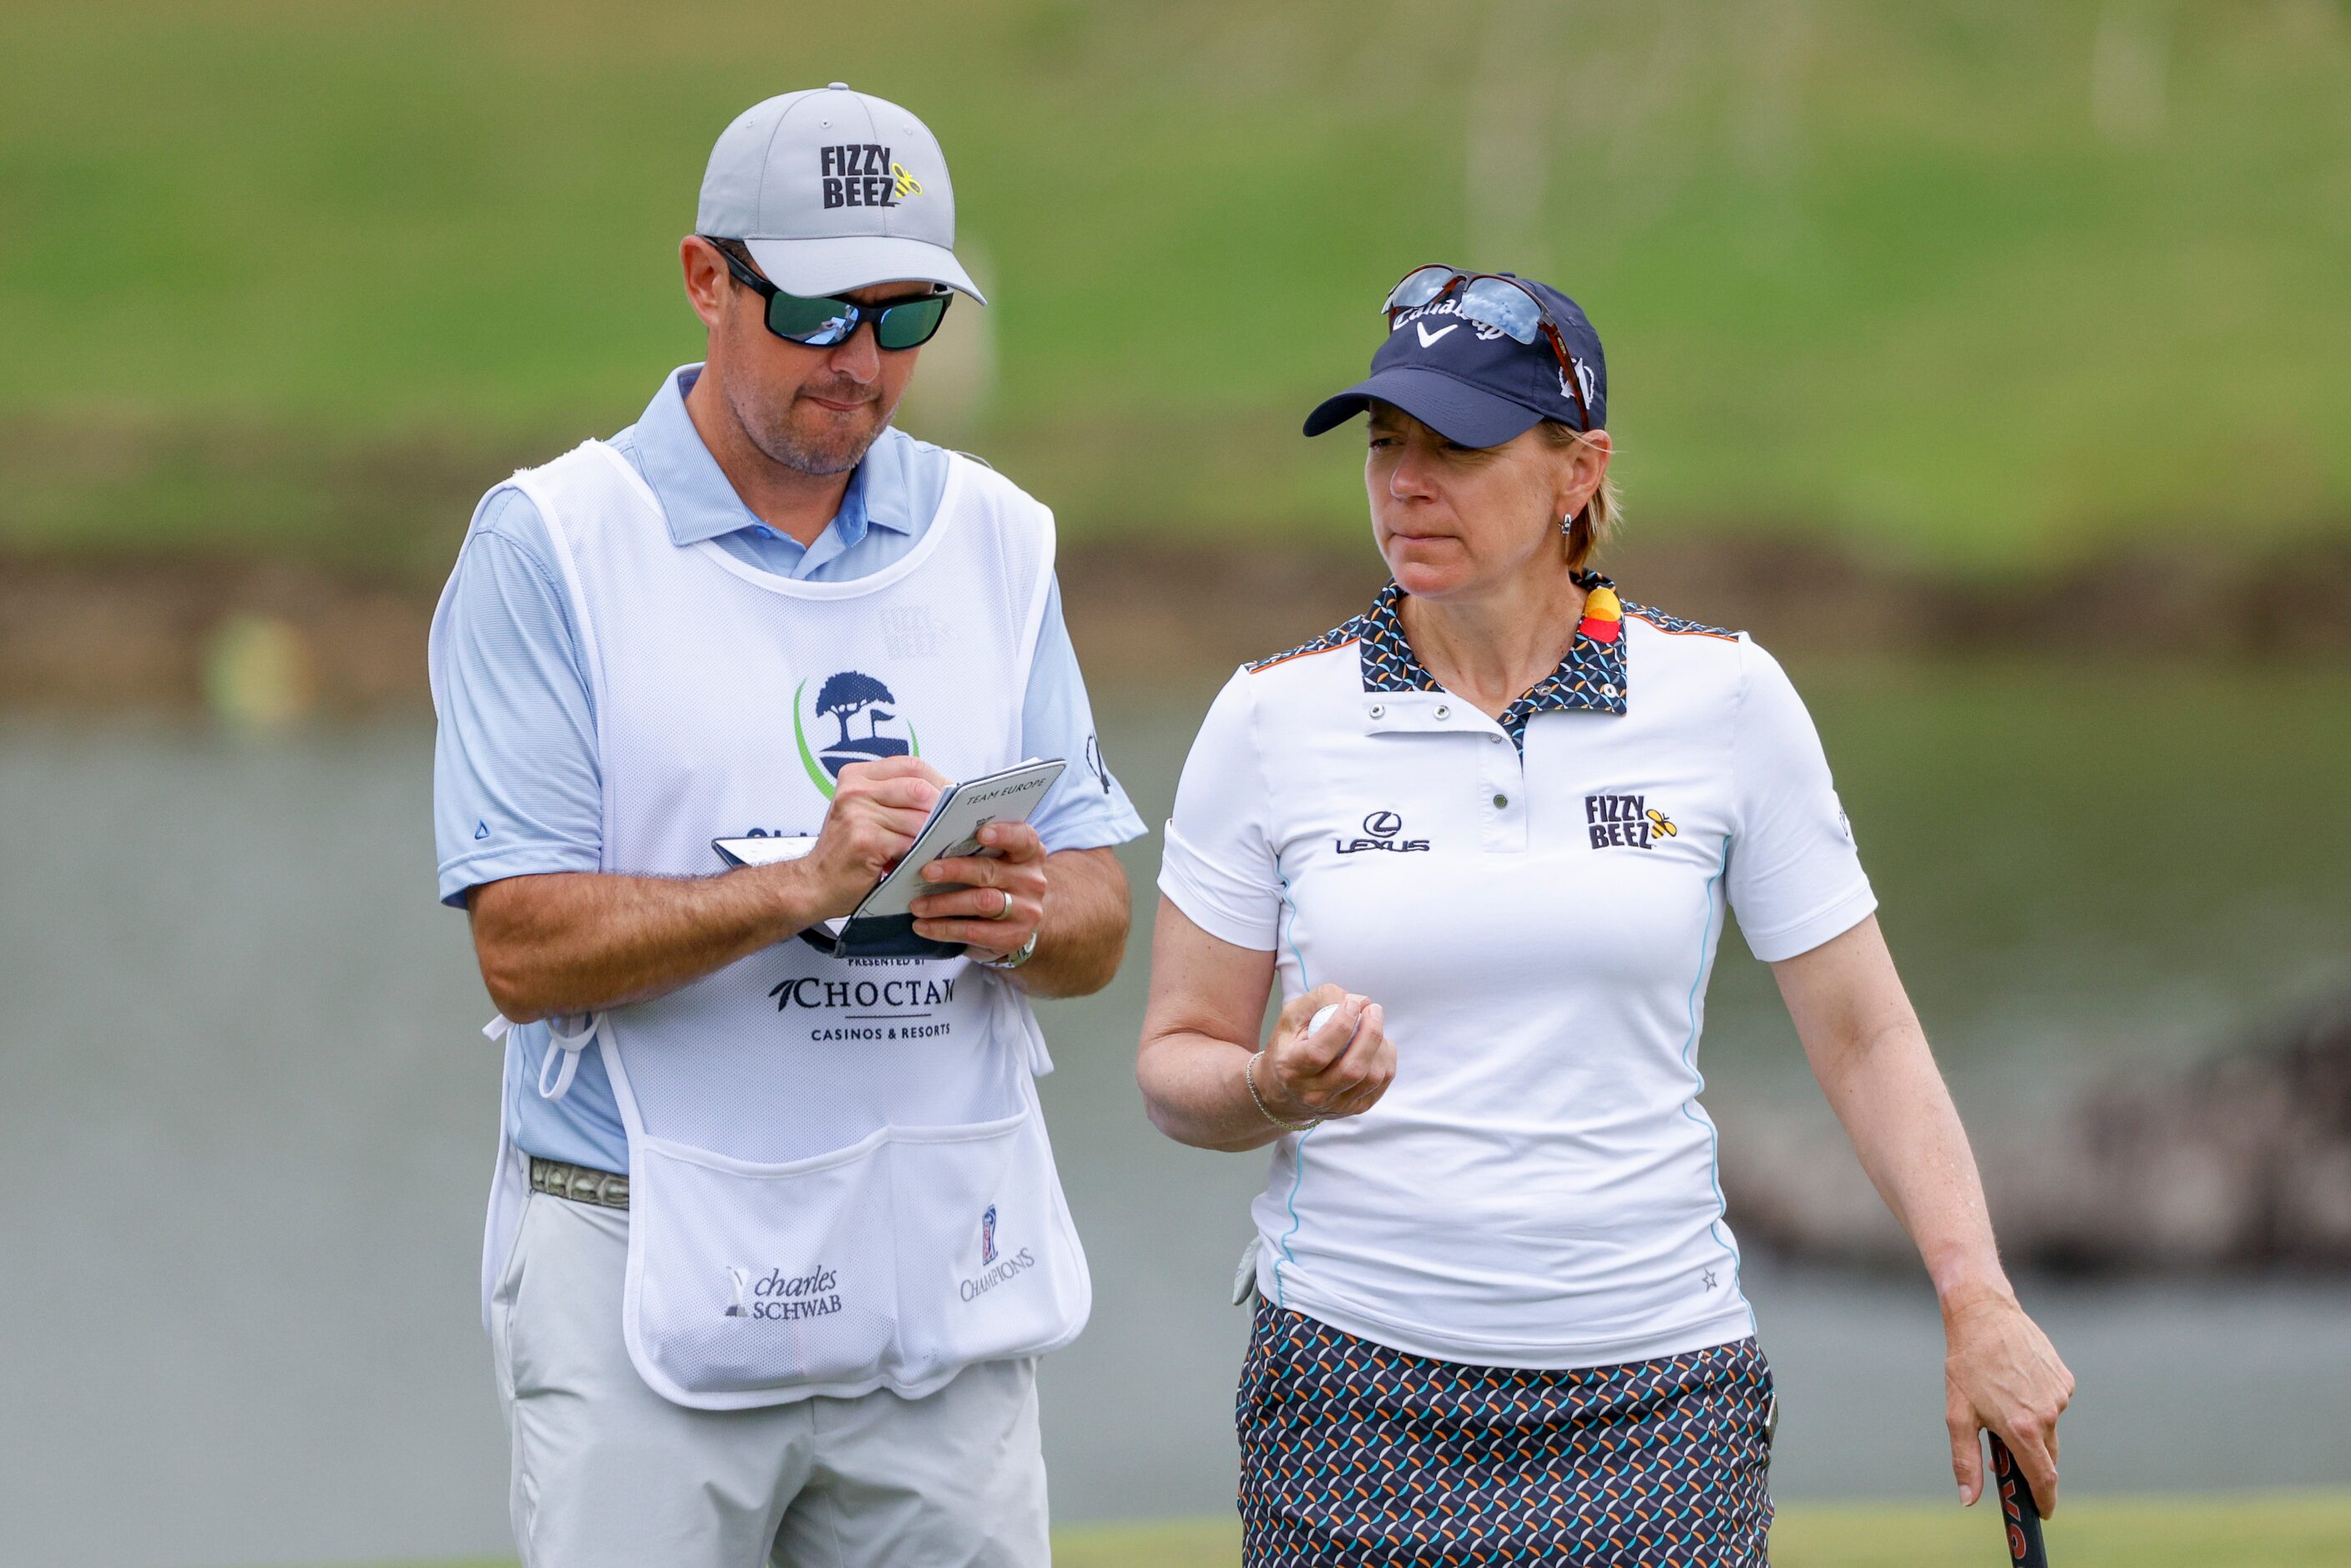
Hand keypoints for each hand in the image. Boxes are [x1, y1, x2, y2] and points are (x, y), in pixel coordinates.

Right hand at [792, 756, 948, 920]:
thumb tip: (946, 795)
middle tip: (951, 825)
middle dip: (941, 809)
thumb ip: (896, 797)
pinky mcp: (865, 839)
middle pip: (919, 788)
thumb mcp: (865, 812)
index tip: (952, 796)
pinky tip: (920, 861)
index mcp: (856, 776)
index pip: (911, 765)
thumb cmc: (846, 850)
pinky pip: (909, 843)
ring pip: (918, 818)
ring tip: (936, 845)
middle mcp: (854, 790)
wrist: (814, 884)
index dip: (938, 780)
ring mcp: (858, 813)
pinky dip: (920, 854)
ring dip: (932, 836)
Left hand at [910, 820, 1047, 960]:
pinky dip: (944, 929)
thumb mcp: (996, 861)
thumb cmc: (996, 882)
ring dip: (944, 904)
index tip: (980, 834)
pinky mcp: (1013, 937)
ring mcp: (1026, 911)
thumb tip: (930, 843)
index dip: (1003, 834)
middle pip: (991, 871)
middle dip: (955, 870)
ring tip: (917, 905)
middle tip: (925, 872)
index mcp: (1028, 853)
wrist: (1019, 923)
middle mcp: (1031, 881)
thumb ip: (975, 849)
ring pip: (982, 903)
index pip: (1022, 838)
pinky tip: (923, 926)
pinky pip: (974, 932)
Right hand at [1256, 985, 1393, 1122]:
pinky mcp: (1354, 1108)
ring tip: (1372, 1025)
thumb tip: (1359, 1001)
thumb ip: (1320, 1000)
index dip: (1341, 1025)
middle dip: (1370, 1033)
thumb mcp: (1291, 1017)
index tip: (1351, 1004)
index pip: (1320, 1052)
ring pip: (1373, 1076)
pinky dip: (1386, 1058)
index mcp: (1291, 1070)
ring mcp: (1336, 1105)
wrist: (1284, 1091)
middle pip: (1353, 1069)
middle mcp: (1313, 1093)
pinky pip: (1382, 1083)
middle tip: (1373, 1009)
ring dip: (1380, 1045)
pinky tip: (1376, 1044)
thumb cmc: (1289, 1047)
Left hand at [1943, 1285, 2073, 1514]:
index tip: (2043, 1512)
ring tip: (2002, 1399)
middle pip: (2046, 1454)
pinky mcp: (2065, 1378)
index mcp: (2022, 1427)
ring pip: (2049, 1426)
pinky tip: (2016, 1381)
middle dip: (2031, 1460)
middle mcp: (2047, 1414)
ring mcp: (2059, 1395)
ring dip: (2031, 1425)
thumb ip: (1965, 1460)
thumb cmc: (1965, 1365)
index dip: (2044, 1499)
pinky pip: (2053, 1402)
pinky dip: (2038, 1402)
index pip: (2043, 1478)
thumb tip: (1968, 1499)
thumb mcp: (1957, 1415)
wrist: (1984, 1314)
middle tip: (2006, 1452)